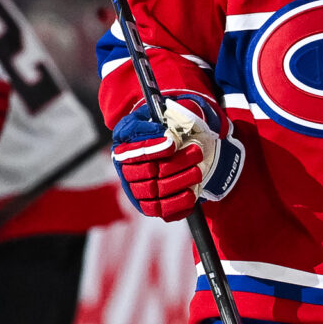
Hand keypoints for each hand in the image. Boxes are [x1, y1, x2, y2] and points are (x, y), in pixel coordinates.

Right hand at [110, 93, 238, 220]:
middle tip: (197, 152)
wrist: (186, 146)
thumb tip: (166, 133)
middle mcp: (125, 165)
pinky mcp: (147, 205)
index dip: (153, 147)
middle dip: (175, 163)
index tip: (173, 143)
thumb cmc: (175, 127)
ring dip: (179, 180)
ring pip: (154, 190)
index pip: (133, 149)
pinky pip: (158, 209)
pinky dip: (176, 202)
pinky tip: (191, 193)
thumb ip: (169, 115)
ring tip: (197, 171)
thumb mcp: (172, 113)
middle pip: (147, 170)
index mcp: (125, 140)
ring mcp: (135, 187)